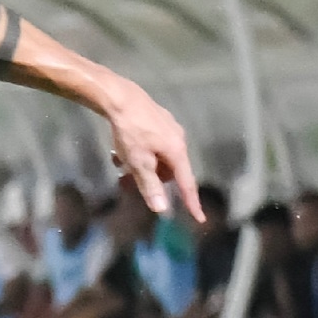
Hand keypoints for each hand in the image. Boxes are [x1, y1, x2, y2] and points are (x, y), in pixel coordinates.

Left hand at [104, 79, 200, 220]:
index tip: (199, 218)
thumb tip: (162, 209)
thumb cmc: (131, 132)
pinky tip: (120, 149)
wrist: (120, 98)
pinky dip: (138, 152)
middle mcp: (178, 140)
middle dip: (148, 178)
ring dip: (139, 165)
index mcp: (177, 152)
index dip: (191, 202)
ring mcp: (169, 129)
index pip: (187, 183)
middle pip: (167, 171)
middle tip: (125, 180)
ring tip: (119, 162)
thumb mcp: (139, 163)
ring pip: (157, 158)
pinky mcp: (158, 122)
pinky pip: (151, 145)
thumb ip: (150, 186)